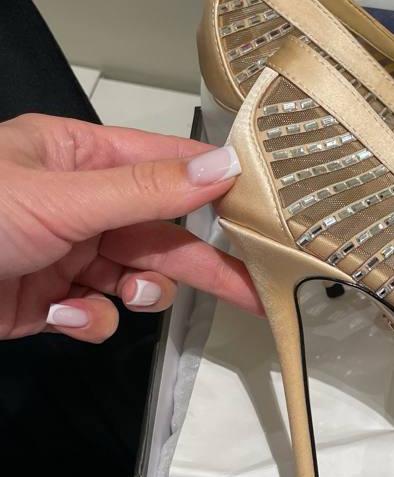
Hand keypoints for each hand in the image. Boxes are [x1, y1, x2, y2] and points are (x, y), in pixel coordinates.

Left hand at [0, 112, 261, 341]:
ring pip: (136, 277)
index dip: (213, 183)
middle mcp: (77, 202)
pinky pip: (97, 313)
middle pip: (161, 233)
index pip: (165, 163)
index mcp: (77, 156)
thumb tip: (219, 168)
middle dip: (203, 263)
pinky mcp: (50, 302)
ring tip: (129, 296)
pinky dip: (90, 320)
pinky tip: (62, 314)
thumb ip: (143, 189)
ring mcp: (64, 254)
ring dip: (142, 292)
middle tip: (252, 288)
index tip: (261, 209)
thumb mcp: (59, 199)